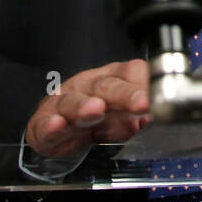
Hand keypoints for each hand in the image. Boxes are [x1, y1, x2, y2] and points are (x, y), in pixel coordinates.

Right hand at [25, 59, 150, 157]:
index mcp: (111, 79)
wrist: (56, 127)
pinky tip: (57, 125)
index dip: (145, 85)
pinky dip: (51, 125)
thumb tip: (152, 121)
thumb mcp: (120, 117)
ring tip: (96, 109)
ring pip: (73, 101)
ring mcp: (63, 102)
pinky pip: (46, 124)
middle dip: (124, 94)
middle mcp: (87, 86)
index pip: (131, 73)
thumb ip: (135, 118)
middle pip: (106, 86)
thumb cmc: (95, 118)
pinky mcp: (42, 122)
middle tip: (140, 103)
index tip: (159, 98)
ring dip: (84, 106)